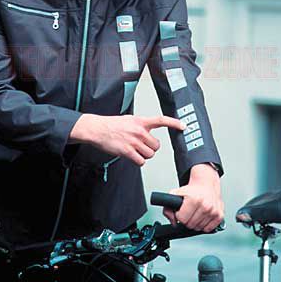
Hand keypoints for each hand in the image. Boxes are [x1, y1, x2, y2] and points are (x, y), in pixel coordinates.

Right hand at [69, 113, 185, 165]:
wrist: (97, 129)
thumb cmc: (111, 125)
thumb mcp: (129, 120)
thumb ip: (141, 125)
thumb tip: (149, 132)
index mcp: (141, 121)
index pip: (161, 120)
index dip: (174, 123)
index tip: (184, 126)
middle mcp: (139, 131)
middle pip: (156, 146)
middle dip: (151, 148)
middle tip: (141, 146)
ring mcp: (134, 141)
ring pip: (150, 155)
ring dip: (143, 155)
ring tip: (134, 150)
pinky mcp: (127, 151)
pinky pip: (141, 161)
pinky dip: (138, 161)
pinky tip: (131, 155)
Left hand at [163, 163, 223, 231]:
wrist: (206, 183)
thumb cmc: (192, 189)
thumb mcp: (175, 194)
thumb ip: (168, 208)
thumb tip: (173, 222)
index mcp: (194, 199)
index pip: (182, 219)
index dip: (179, 215)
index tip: (181, 210)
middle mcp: (205, 205)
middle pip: (190, 225)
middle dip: (187, 220)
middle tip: (188, 211)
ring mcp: (213, 211)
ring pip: (198, 228)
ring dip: (195, 223)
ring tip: (196, 212)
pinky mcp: (219, 215)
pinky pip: (208, 229)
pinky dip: (204, 225)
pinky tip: (202, 216)